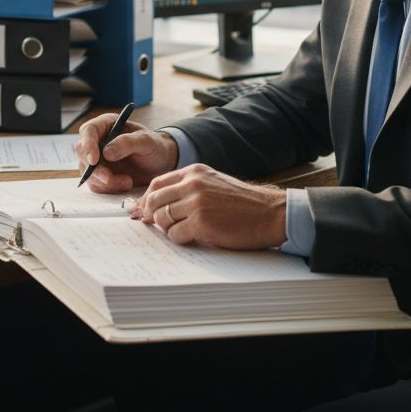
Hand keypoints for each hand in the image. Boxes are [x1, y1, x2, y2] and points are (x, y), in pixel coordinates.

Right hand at [75, 113, 177, 192]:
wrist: (160, 164)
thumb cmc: (154, 147)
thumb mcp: (146, 141)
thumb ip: (128, 143)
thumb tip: (106, 152)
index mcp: (107, 125)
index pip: (88, 131)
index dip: (88, 145)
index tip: (94, 161)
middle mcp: (98, 141)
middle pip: (82, 154)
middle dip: (95, 169)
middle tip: (110, 178)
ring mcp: (97, 159)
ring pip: (88, 172)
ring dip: (106, 181)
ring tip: (128, 181)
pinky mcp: (100, 175)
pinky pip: (96, 184)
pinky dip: (109, 188)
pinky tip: (125, 183)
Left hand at [130, 163, 287, 249]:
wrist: (270, 213)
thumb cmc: (244, 203)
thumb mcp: (214, 184)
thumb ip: (188, 189)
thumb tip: (158, 205)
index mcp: (194, 172)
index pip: (157, 184)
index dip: (146, 200)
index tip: (141, 211)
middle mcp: (193, 184)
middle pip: (154, 201)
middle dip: (150, 216)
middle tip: (153, 226)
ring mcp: (196, 203)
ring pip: (162, 218)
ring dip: (167, 229)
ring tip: (182, 231)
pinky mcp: (201, 223)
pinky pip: (175, 235)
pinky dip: (179, 239)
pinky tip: (193, 238)